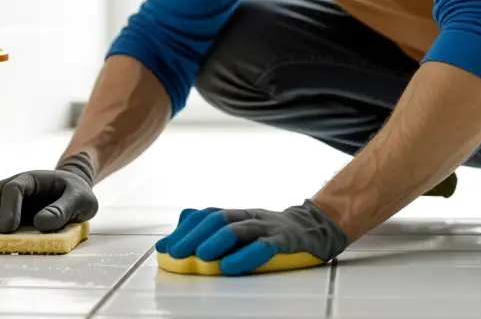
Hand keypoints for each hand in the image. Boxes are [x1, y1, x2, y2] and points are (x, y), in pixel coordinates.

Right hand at [0, 155, 98, 233]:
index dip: (8, 208)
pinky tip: (1, 235)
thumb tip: (40, 224)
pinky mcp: (9, 208)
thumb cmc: (78, 194)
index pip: (13, 188)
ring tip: (0, 237)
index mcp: (34, 179)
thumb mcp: (82, 200)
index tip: (9, 228)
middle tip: (3, 236)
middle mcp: (18, 184)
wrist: (75, 191)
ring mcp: (11, 196)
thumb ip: (64, 210)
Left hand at [155, 200, 348, 274]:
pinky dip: (245, 256)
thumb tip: (172, 240)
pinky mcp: (285, 240)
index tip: (164, 248)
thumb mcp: (242, 230)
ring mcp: (268, 226)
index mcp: (237, 214)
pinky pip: (264, 246)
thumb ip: (211, 233)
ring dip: (215, 241)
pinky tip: (229, 267)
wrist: (316, 228)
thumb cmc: (272, 233)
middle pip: (217, 218)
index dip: (184, 230)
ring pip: (238, 228)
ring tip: (198, 256)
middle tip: (175, 252)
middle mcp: (249, 216)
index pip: (205, 215)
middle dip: (193, 235)